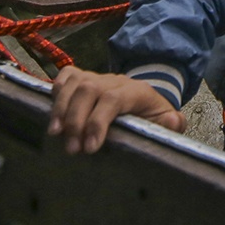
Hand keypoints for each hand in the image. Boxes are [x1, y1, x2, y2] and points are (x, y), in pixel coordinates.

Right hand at [47, 66, 185, 154]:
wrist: (145, 97)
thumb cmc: (152, 115)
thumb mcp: (167, 120)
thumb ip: (171, 124)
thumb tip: (172, 122)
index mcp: (136, 91)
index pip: (113, 99)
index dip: (98, 122)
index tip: (90, 147)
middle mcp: (114, 80)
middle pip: (88, 90)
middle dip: (76, 120)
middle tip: (72, 148)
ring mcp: (97, 77)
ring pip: (74, 83)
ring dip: (61, 109)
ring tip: (56, 134)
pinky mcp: (83, 77)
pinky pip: (66, 76)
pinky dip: (56, 92)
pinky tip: (53, 114)